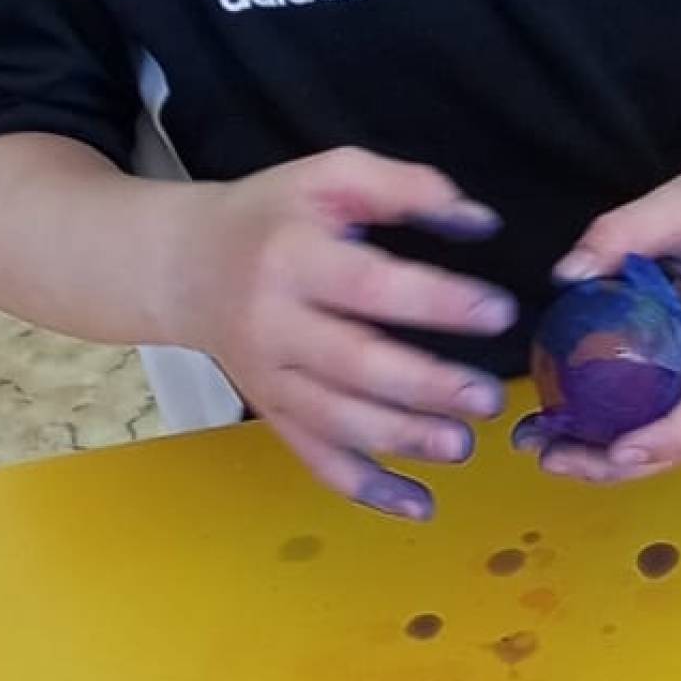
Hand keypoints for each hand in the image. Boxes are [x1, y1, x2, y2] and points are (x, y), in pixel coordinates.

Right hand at [170, 149, 513, 518]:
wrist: (183, 266)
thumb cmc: (271, 216)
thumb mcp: (329, 175)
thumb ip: (406, 187)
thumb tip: (483, 223)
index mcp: (292, 257)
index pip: (369, 285)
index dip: (435, 301)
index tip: (497, 311)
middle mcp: (275, 323)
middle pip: (354, 364)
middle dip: (425, 386)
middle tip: (488, 398)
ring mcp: (269, 378)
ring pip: (336, 420)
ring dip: (401, 440)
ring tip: (462, 446)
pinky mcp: (271, 413)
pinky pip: (315, 458)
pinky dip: (366, 487)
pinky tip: (419, 504)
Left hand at [519, 147, 680, 485]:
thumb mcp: (679, 201)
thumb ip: (619, 232)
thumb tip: (566, 275)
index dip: (669, 435)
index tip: (616, 450)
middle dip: (625, 463)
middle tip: (555, 458)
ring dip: (623, 458)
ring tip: (557, 453)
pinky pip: (679, 416)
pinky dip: (633, 432)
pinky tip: (584, 429)